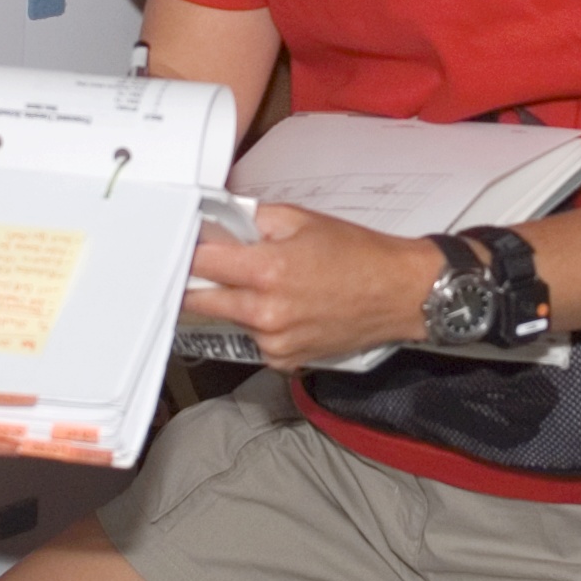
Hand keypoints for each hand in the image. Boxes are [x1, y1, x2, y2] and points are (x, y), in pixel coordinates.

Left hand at [184, 205, 443, 369]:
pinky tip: (286, 308)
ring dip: (234, 302)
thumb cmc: (357, 253)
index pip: (200, 263)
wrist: (400, 294)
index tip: (180, 242)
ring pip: (229, 318)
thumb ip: (252, 219)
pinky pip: (254, 339)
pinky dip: (259, 323)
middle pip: (199, 300)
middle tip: (206, 265)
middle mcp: (264, 313)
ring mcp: (273, 342)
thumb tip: (216, 222)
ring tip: (268, 285)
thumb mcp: (302, 219)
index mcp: (267, 271)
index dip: (187, 250)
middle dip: (196, 281)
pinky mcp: (284, 360)